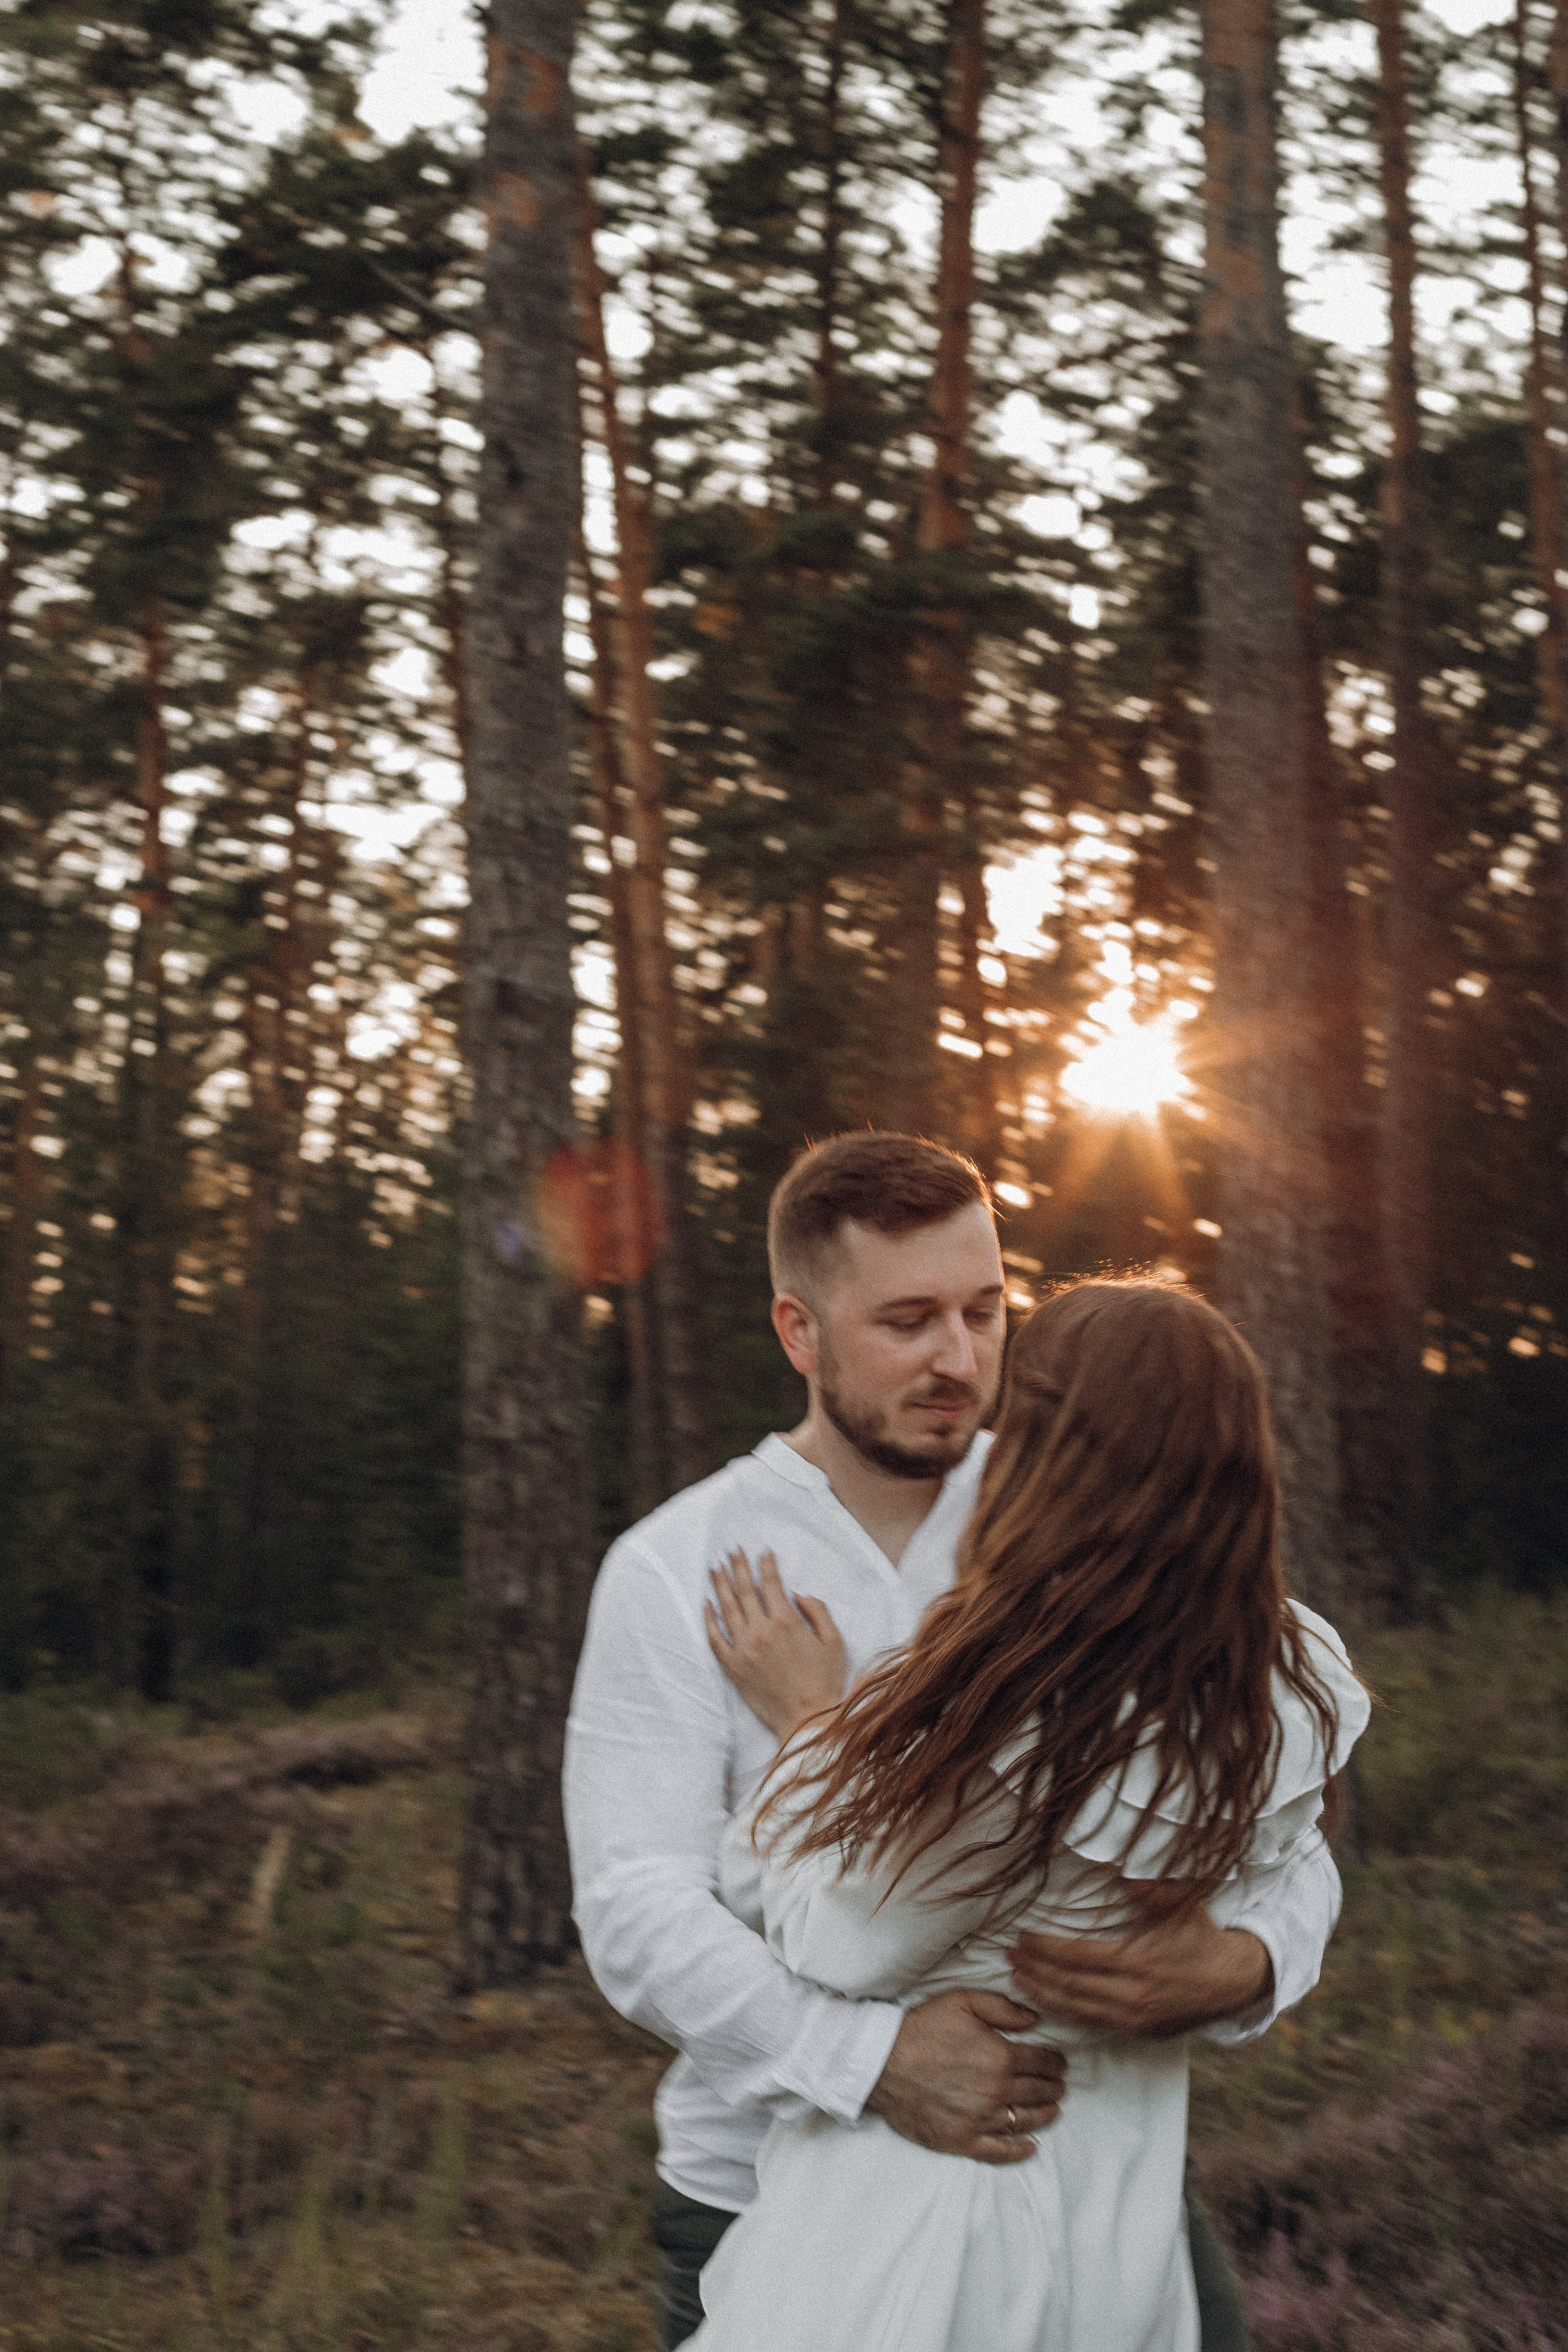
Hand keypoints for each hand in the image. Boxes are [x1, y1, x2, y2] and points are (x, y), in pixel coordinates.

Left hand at [704, 1549, 848, 1741]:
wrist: (807, 1722)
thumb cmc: (825, 1682)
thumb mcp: (834, 1642)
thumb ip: (818, 1611)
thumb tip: (797, 1594)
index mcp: (787, 1622)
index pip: (771, 1584)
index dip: (766, 1565)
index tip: (763, 1552)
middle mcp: (761, 1632)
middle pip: (745, 1590)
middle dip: (738, 1566)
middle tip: (732, 1549)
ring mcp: (744, 1650)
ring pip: (727, 1609)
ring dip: (721, 1585)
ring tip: (715, 1567)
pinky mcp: (733, 1668)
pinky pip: (716, 1638)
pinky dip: (709, 1619)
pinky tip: (707, 1604)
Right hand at [865, 1988, 1064, 2164]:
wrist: (882, 2063)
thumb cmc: (921, 2029)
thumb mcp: (962, 2001)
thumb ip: (1002, 2007)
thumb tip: (1035, 2020)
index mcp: (1000, 2056)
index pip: (1042, 2061)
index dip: (1055, 2061)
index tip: (1060, 2062)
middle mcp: (996, 2091)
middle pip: (1038, 2092)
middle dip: (1053, 2088)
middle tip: (1060, 2086)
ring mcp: (980, 2120)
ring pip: (1025, 2121)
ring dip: (1044, 2116)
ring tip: (1052, 2110)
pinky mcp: (963, 2141)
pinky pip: (999, 2152)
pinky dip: (1019, 2151)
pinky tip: (1030, 2147)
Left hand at [1008, 1907, 1272, 2039]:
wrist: (1232, 1982)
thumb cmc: (1201, 1936)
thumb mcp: (1180, 1904)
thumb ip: (1150, 1888)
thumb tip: (1122, 1872)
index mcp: (1137, 1961)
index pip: (1076, 1956)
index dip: (1045, 1947)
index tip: (1022, 1935)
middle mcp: (1131, 1995)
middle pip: (1068, 1985)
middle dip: (1034, 1969)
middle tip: (1008, 1954)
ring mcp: (1133, 2018)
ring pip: (1075, 2009)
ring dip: (1041, 1993)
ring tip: (1016, 1977)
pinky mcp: (1137, 2032)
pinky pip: (1091, 2024)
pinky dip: (1063, 2013)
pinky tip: (1046, 2002)